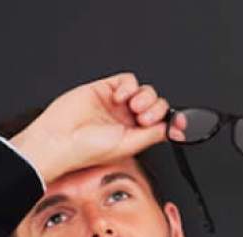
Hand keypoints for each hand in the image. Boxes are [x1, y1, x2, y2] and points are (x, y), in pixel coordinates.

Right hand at [9, 71, 187, 183]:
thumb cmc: (86, 150)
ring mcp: (116, 104)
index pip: (161, 124)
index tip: (182, 123)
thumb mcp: (128, 146)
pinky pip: (127, 80)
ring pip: (144, 91)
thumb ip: (152, 135)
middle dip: (155, 108)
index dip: (173, 122)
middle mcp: (127, 120)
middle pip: (156, 105)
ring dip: (145, 97)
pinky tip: (120, 96)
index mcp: (134, 136)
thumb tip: (172, 128)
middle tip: (144, 117)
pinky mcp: (104, 89)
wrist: (60, 139)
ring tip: (133, 107)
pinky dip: (129, 86)